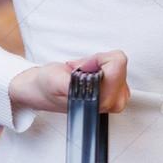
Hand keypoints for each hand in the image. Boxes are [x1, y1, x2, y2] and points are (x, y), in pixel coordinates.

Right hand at [9, 51, 130, 114]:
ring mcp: (117, 97)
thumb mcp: (55, 80)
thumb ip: (72, 82)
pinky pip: (118, 65)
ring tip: (81, 73)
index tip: (80, 68)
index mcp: (98, 103)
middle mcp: (111, 103)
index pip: (117, 65)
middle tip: (79, 71)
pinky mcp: (119, 90)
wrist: (43, 90)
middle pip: (119, 62)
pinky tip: (89, 74)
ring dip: (99, 63)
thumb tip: (85, 79)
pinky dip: (103, 64)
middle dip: (97, 61)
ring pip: (119, 62)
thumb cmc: (48, 86)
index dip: (96, 60)